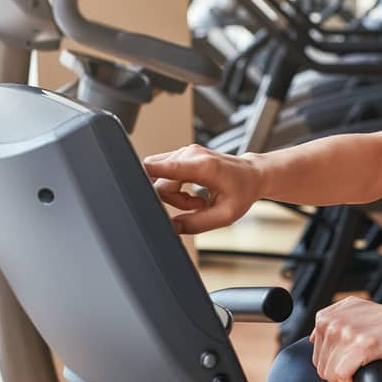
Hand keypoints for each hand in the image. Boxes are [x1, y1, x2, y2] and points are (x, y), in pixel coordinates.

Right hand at [143, 144, 261, 233]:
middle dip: (172, 199)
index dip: (144, 174)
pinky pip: (165, 174)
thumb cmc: (242, 192)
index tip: (127, 178)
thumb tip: (170, 228)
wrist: (253, 175)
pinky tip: (193, 193)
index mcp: (203, 166)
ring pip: (160, 179)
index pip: (164, 167)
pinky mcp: (182, 155)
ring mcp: (185, 152)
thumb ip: (195, 224)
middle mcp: (190, 154)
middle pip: (159, 180)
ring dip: (175, 195)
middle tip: (197, 206)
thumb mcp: (225, 215)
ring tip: (198, 201)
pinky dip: (176, 188)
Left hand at [310, 296, 381, 381]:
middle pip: (321, 366)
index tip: (346, 364)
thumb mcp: (352, 309)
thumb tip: (312, 339)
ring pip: (330, 373)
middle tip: (353, 372)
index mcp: (326, 316)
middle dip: (336, 374)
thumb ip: (331, 320)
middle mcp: (333, 323)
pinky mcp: (360, 347)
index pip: (316, 354)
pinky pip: (342, 376)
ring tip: (356, 375)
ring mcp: (346, 334)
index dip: (331, 364)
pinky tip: (358, 379)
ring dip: (343, 381)